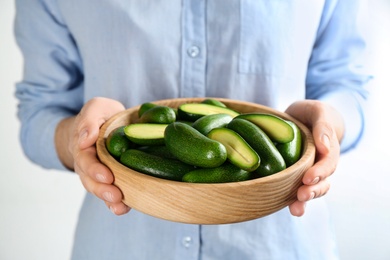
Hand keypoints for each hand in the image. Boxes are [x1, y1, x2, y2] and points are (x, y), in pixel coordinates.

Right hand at [55, 97, 130, 214]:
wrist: (103, 125)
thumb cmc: (101, 116)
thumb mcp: (96, 108)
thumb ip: (89, 120)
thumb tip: (85, 140)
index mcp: (84, 146)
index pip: (85, 159)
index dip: (94, 169)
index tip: (107, 176)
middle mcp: (88, 164)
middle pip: (90, 180)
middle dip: (102, 189)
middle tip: (115, 195)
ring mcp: (97, 174)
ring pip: (99, 190)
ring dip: (109, 200)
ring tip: (120, 207)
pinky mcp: (110, 181)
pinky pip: (110, 195)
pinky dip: (115, 204)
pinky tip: (124, 209)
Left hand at [285, 100, 343, 216]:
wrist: (303, 118)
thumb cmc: (310, 114)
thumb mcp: (317, 112)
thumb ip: (323, 126)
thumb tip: (326, 147)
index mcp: (328, 149)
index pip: (328, 163)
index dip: (320, 171)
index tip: (308, 177)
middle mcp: (321, 164)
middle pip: (323, 181)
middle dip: (313, 190)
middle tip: (302, 194)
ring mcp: (310, 172)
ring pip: (313, 190)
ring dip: (305, 200)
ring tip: (296, 209)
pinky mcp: (296, 177)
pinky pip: (298, 191)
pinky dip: (296, 202)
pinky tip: (292, 210)